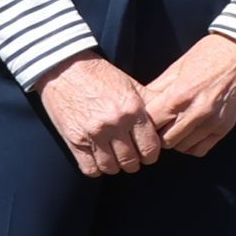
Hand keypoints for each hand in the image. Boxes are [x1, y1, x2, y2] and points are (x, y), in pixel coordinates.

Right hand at [35, 52, 160, 176]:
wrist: (63, 67)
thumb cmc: (98, 75)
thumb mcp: (129, 84)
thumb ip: (151, 102)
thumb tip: (172, 116)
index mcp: (132, 110)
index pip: (150, 148)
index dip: (150, 154)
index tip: (145, 152)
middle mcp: (114, 124)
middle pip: (131, 162)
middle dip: (133, 161)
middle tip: (129, 154)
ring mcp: (93, 133)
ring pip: (111, 168)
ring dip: (114, 165)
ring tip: (113, 156)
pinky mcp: (74, 139)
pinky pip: (90, 168)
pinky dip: (95, 167)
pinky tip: (97, 157)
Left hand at [142, 33, 235, 156]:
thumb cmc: (211, 55)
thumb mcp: (177, 67)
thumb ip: (158, 88)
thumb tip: (142, 103)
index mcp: (180, 94)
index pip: (151, 122)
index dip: (144, 121)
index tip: (144, 118)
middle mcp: (197, 112)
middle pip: (165, 140)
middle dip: (158, 134)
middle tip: (158, 125)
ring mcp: (213, 122)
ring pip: (182, 147)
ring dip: (175, 140)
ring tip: (174, 126)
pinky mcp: (225, 128)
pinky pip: (200, 149)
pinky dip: (191, 145)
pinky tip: (189, 133)